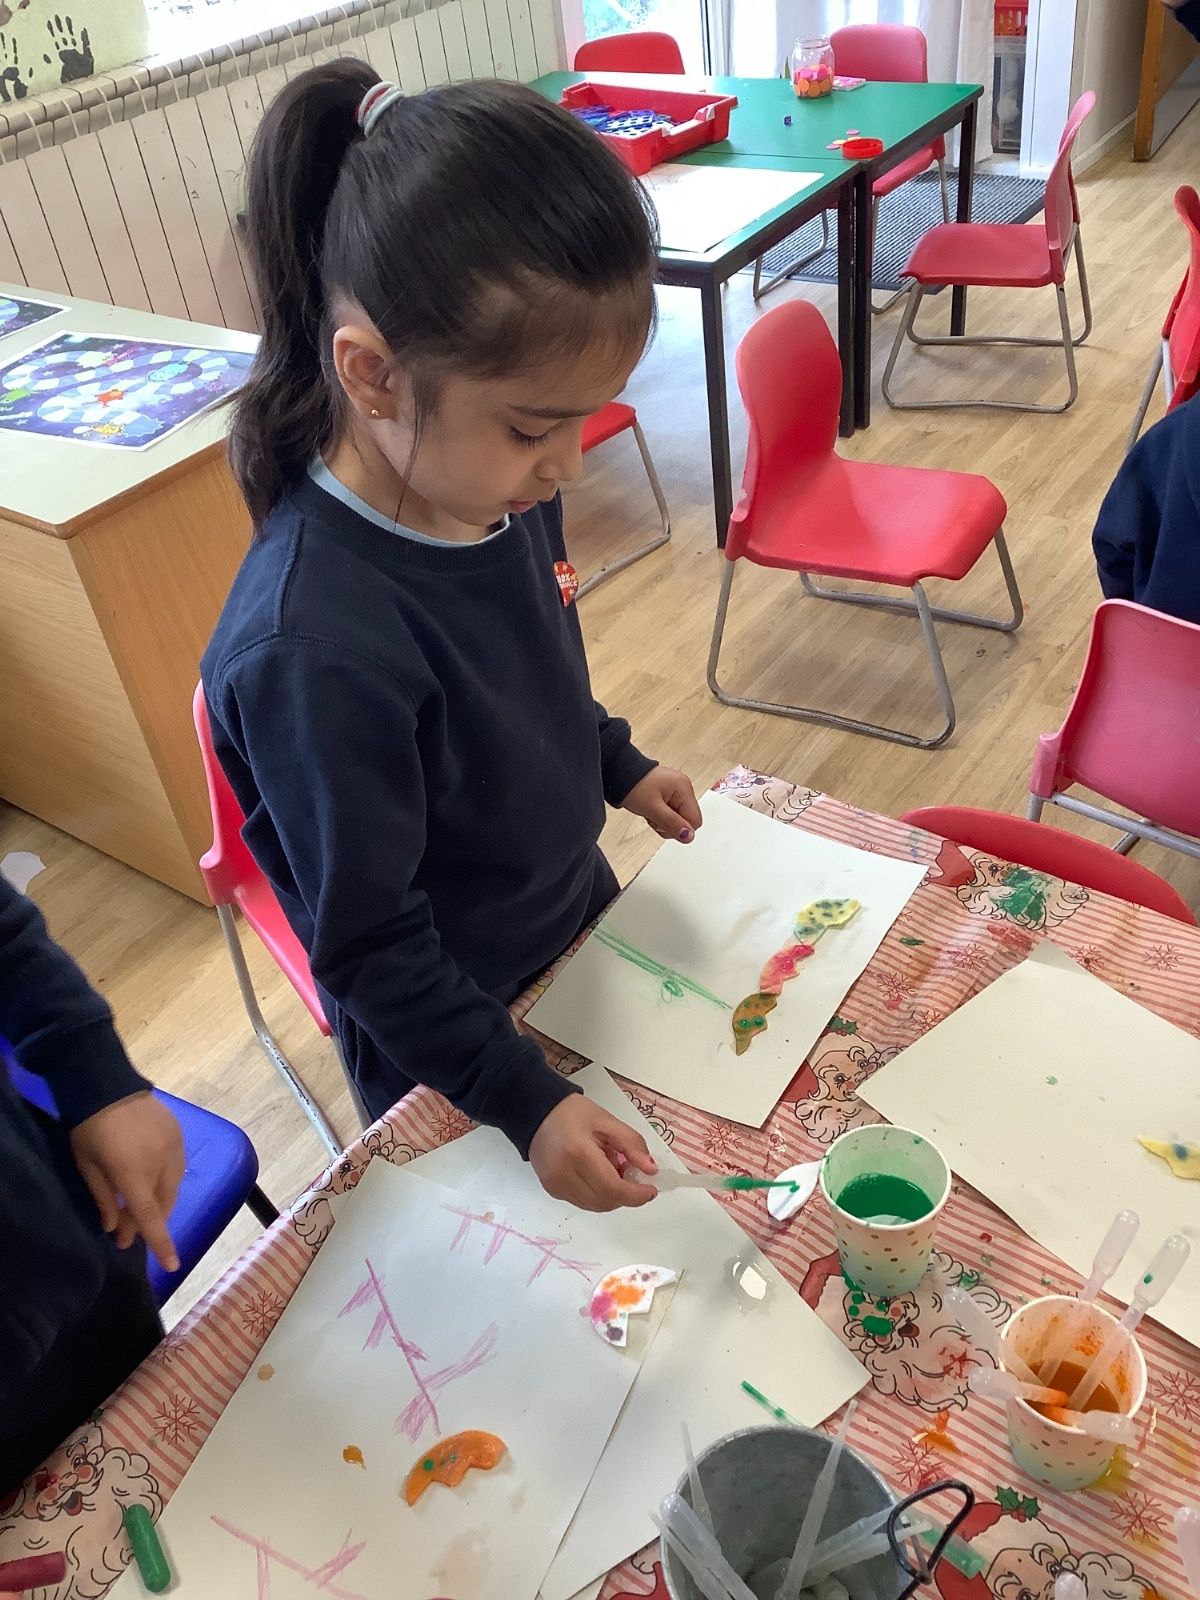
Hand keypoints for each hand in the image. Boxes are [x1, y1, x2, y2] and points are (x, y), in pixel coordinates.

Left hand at [70, 1092, 184, 1271]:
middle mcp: (161, 1162)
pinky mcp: (179, 1135)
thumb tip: (115, 1228)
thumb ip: (104, 1199)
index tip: (173, 1265)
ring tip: (136, 1205)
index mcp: (135, 1172)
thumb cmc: (90, 1127)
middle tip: (125, 1230)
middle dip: (149, 1222)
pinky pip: (176, 1168)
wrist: (108, 1083)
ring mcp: (174, 1147)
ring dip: (158, 1202)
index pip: (151, 1217)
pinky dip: (164, 1181)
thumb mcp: (88, 1166)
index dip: (162, 1243)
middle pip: (163, 1204)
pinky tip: (148, 1179)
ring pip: (172, 1187)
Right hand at [529, 1095, 657, 1210]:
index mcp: (578, 1154)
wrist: (536, 1113)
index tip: (651, 1189)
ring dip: (612, 1195)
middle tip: (631, 1173)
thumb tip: (650, 1170)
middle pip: (605, 1202)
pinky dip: (598, 1194)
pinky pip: (583, 1202)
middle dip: (625, 1194)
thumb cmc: (573, 1114)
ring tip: (611, 1169)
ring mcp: (555, 1186)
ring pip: (595, 1206)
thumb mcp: (607, 1121)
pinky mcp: (552, 1191)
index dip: (636, 1195)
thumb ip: (632, 1144)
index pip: (613, 1189)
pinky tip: (597, 1174)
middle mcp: (564, 1176)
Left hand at [622, 766, 702, 843]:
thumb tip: (688, 836)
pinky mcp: (669, 794)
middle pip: (687, 820)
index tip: (663, 822)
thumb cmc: (633, 785)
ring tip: (650, 811)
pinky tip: (651, 810)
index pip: (695, 821)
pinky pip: (670, 813)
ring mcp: (676, 791)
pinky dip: (660, 816)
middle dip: (670, 824)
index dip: (679, 828)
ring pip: (678, 818)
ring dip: (663, 821)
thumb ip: (671, 823)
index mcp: (684, 788)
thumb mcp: (652, 808)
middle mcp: (684, 788)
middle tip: (654, 816)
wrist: (618, 773)